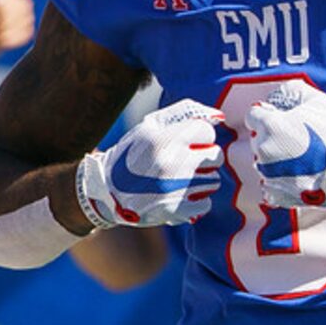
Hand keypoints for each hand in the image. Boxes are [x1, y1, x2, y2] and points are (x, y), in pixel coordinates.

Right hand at [78, 99, 226, 226]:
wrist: (106, 191)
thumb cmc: (131, 154)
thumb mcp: (149, 127)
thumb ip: (183, 114)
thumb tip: (218, 117)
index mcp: (163, 139)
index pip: (207, 131)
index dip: (199, 136)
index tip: (188, 142)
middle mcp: (172, 163)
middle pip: (215, 156)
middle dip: (204, 157)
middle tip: (187, 161)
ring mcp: (176, 188)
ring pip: (213, 180)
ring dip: (201, 179)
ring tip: (181, 179)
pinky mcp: (176, 210)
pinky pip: (205, 203)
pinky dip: (195, 200)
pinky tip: (179, 195)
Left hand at [245, 83, 325, 209]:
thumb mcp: (317, 101)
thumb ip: (293, 91)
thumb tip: (278, 94)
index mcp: (270, 126)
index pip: (253, 116)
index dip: (268, 116)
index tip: (282, 121)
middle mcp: (264, 150)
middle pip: (258, 139)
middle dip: (272, 138)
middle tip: (298, 141)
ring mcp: (269, 174)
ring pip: (263, 162)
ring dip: (276, 160)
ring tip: (302, 160)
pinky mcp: (277, 193)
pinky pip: (269, 186)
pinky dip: (279, 181)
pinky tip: (298, 176)